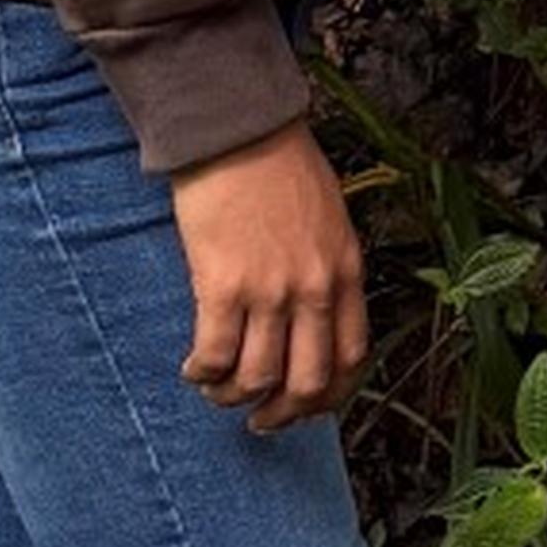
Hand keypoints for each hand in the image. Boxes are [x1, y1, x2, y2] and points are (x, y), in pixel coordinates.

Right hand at [172, 118, 365, 434]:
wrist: (238, 127)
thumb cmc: (279, 164)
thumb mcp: (329, 218)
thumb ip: (327, 268)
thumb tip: (311, 315)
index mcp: (346, 272)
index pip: (353, 358)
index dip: (329, 396)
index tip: (306, 406)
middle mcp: (315, 289)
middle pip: (310, 382)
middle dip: (283, 414)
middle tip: (260, 420)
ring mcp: (271, 290)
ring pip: (259, 378)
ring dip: (234, 397)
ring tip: (216, 390)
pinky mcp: (223, 285)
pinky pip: (216, 354)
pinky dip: (204, 373)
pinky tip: (193, 368)